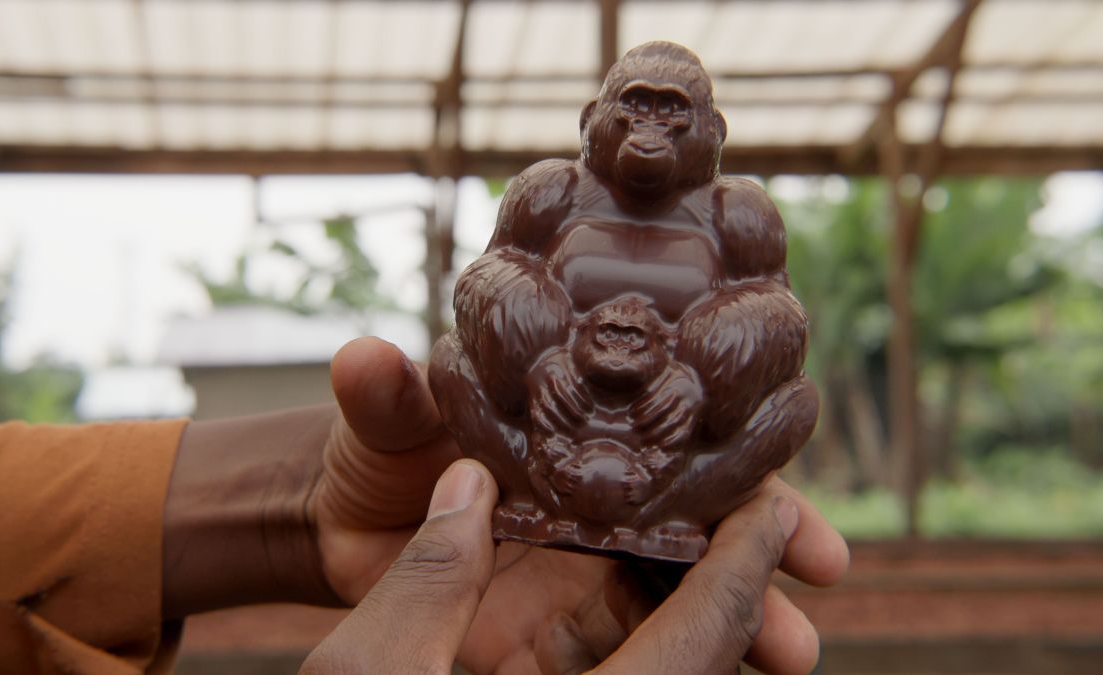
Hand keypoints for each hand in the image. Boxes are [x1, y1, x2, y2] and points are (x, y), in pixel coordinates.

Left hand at [311, 337, 847, 673]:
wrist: (344, 523)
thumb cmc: (379, 454)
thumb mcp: (385, 426)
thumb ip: (386, 401)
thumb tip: (363, 357)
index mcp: (576, 435)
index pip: (673, 447)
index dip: (734, 472)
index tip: (791, 506)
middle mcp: (596, 499)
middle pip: (698, 520)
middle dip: (764, 550)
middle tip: (825, 571)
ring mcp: (581, 571)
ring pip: (675, 590)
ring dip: (739, 615)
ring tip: (793, 646)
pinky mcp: (557, 632)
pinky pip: (624, 646)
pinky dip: (674, 654)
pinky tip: (724, 666)